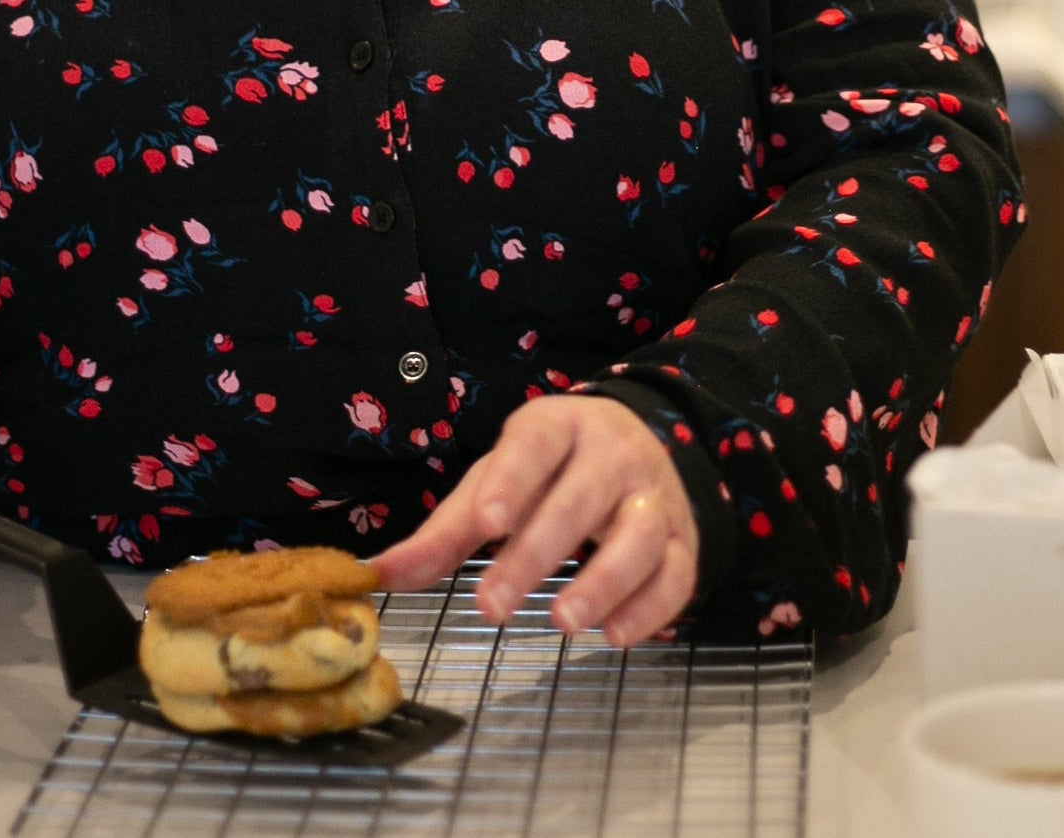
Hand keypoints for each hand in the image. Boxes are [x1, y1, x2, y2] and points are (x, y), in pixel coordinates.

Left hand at [374, 395, 697, 647]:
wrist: (639, 446)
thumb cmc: (549, 472)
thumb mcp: (496, 485)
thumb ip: (444, 533)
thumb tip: (380, 576)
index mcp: (559, 428)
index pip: (536, 444)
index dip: (512, 480)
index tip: (487, 524)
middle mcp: (613, 455)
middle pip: (580, 500)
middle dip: (536, 554)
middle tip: (491, 606)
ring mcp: (653, 496)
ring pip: (640, 533)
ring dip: (605, 579)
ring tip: (562, 621)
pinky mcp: (684, 539)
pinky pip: (678, 573)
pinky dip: (651, 607)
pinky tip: (614, 635)